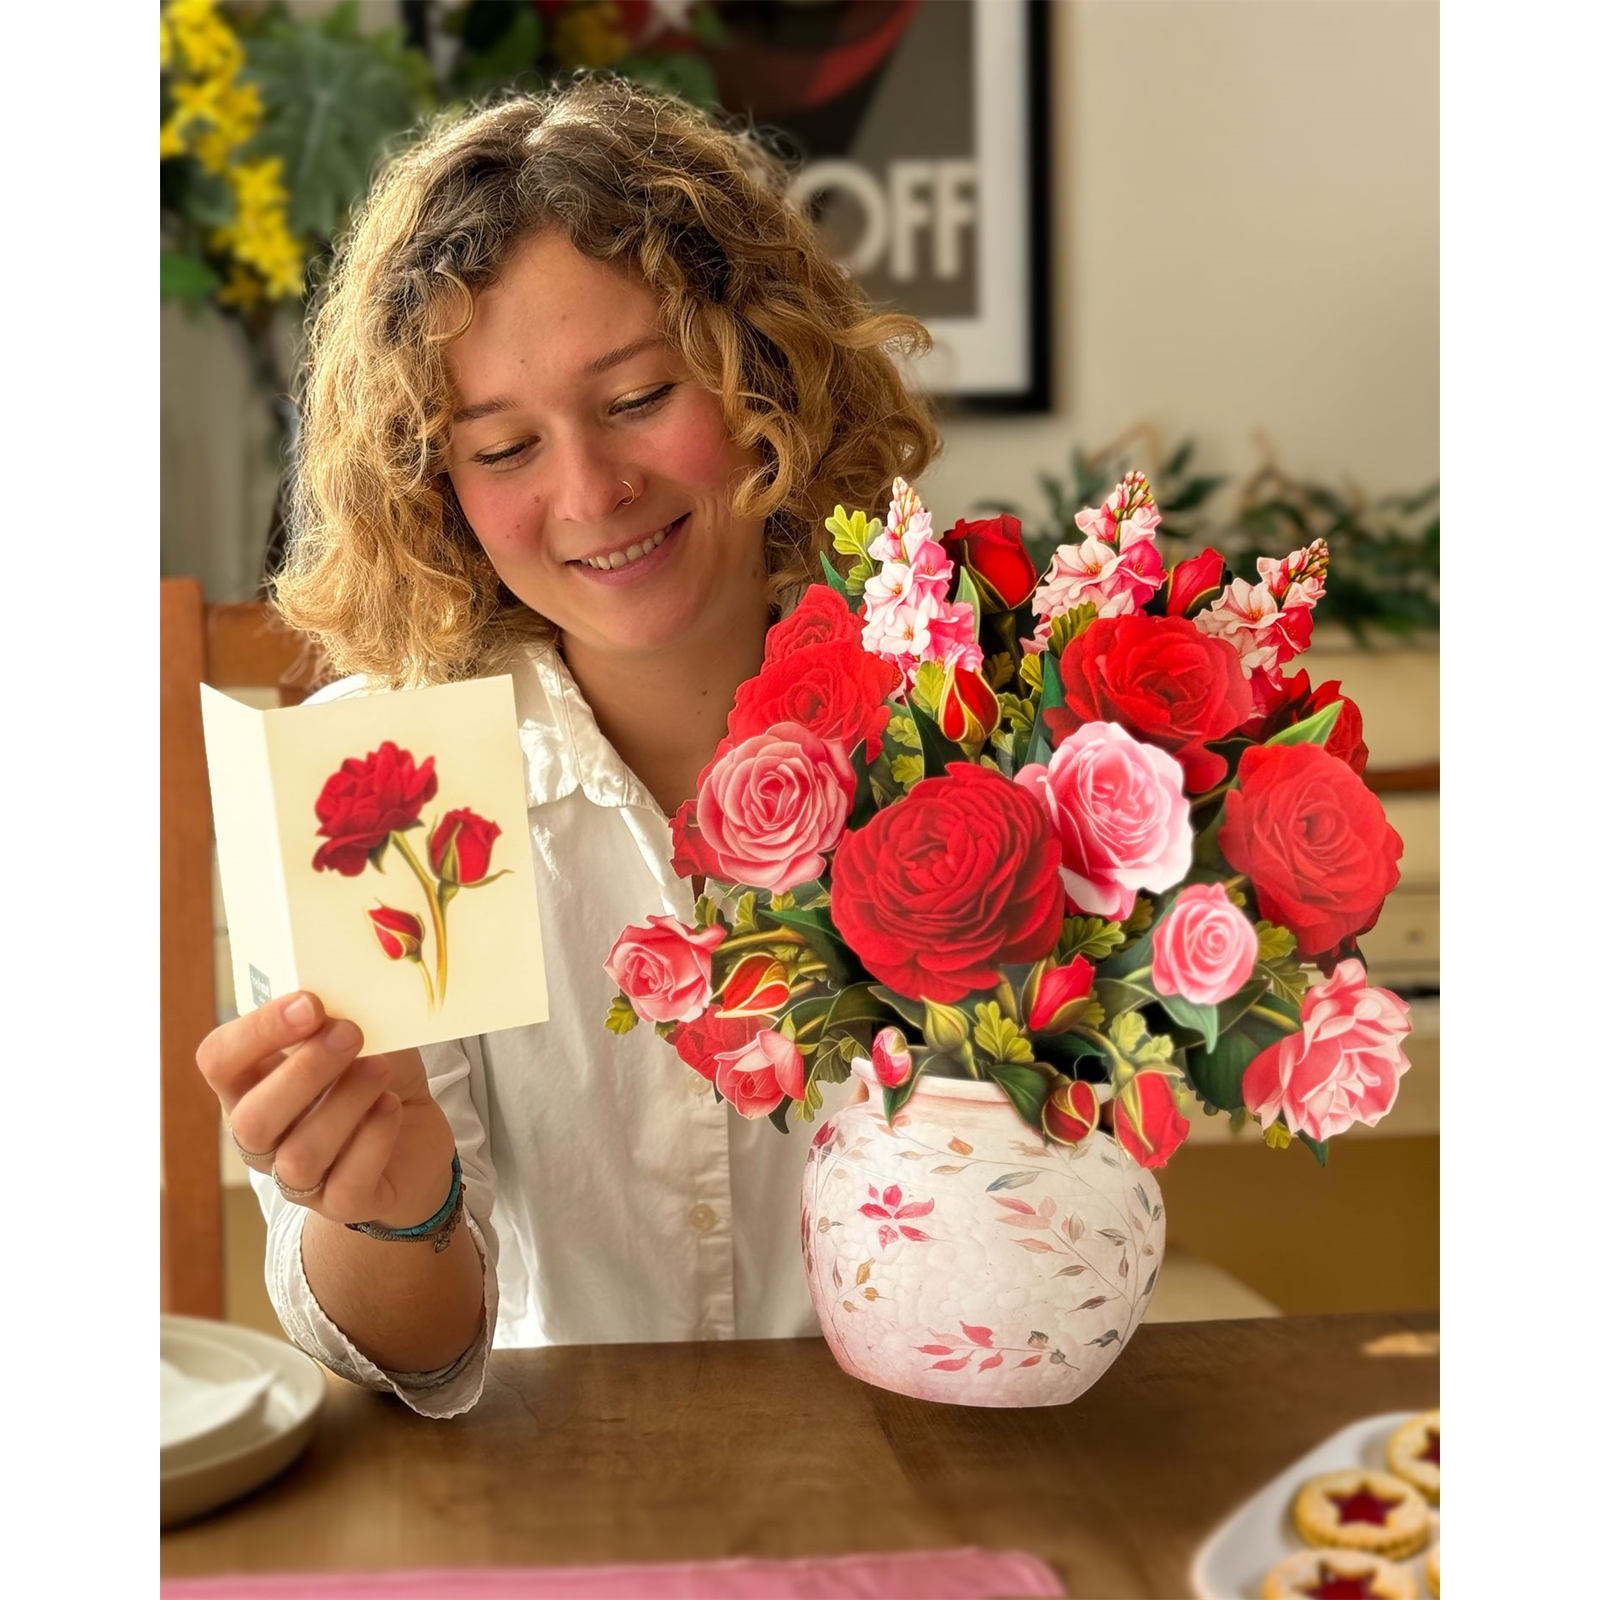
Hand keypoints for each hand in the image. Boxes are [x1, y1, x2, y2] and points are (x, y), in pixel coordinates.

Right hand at [196, 993, 456, 1228]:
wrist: (417, 1136)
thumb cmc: (375, 1077)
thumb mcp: (361, 1036)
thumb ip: (341, 1017)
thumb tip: (342, 995)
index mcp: (252, 1085)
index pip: (218, 1061)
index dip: (255, 1032)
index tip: (309, 1003)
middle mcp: (263, 1138)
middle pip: (251, 1120)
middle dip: (303, 1072)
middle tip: (351, 1033)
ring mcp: (299, 1178)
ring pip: (299, 1156)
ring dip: (344, 1104)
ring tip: (380, 1070)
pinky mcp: (343, 1203)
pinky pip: (347, 1182)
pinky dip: (373, 1139)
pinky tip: (392, 1108)